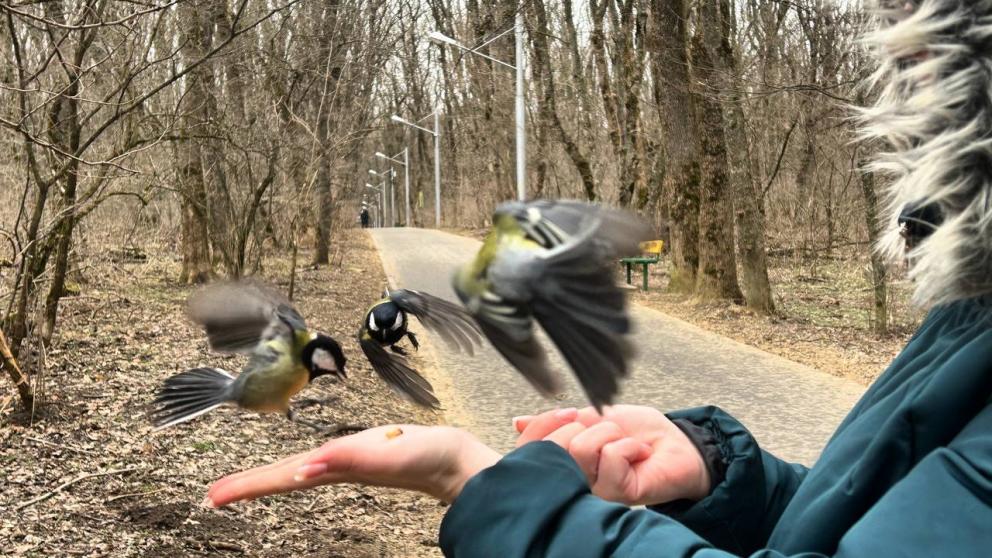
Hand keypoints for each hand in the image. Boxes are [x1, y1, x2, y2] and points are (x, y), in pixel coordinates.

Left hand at [205, 425, 500, 506]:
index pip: (284, 477)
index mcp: (338, 467)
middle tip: (212, 496)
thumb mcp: (389, 455)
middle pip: (286, 477)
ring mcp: (351, 463)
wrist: (459, 463)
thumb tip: (305, 467)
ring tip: (243, 486)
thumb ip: (350, 459)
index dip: (249, 486)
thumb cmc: (430, 458)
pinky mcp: (365, 455)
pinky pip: (324, 463)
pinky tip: (300, 470)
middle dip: (249, 486)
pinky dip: (303, 468)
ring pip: (301, 472)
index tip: (215, 497)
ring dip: (270, 478)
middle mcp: (339, 467)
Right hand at [513, 405, 710, 505]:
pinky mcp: (617, 493)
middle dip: (588, 425)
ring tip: (626, 442)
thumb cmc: (637, 431)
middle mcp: (573, 478)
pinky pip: (611, 457)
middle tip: (610, 431)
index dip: (546, 422)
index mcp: (563, 459)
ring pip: (583, 449)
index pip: (530, 445)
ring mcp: (593, 489)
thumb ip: (558, 422)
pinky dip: (629, 446)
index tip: (572, 413)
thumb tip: (517, 423)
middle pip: (557, 444)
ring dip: (611, 434)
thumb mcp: (592, 416)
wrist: (676, 443)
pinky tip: (639, 454)